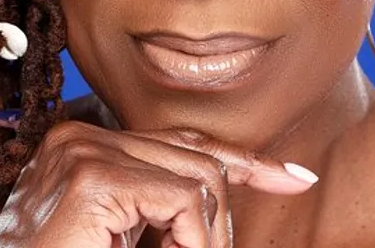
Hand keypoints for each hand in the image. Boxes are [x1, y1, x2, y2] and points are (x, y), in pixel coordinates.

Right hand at [0, 120, 317, 247]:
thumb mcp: (123, 237)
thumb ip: (162, 211)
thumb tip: (221, 207)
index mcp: (82, 146)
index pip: (179, 143)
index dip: (244, 162)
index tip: (295, 178)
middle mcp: (79, 136)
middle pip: (194, 157)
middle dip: (228, 212)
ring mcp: (82, 151)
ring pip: (198, 179)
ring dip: (208, 238)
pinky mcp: (90, 179)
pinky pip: (182, 201)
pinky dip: (196, 242)